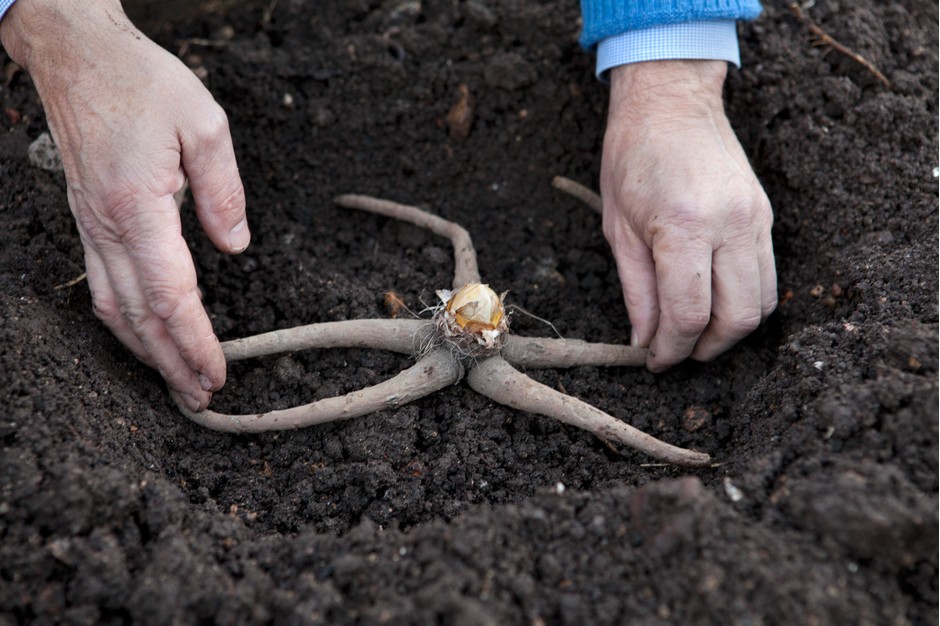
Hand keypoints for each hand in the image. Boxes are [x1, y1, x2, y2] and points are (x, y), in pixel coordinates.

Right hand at [1, 0, 249, 408]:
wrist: (78, 56)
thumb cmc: (143, 83)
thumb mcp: (205, 125)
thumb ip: (223, 191)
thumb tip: (235, 246)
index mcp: (137, 206)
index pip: (172, 295)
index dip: (196, 342)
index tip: (219, 374)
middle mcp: (106, 226)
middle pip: (141, 315)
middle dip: (172, 363)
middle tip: (202, 399)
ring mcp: (91, 226)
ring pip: (115, 308)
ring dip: (146, 352)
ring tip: (177, 382)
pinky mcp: (89, 221)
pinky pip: (103, 285)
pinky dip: (126, 322)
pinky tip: (144, 337)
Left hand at [601, 60, 775, 370]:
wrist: (671, 102)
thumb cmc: (632, 157)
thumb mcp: (618, 228)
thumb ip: (636, 291)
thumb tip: (644, 340)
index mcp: (684, 226)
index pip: (689, 314)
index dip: (672, 350)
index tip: (656, 361)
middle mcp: (730, 225)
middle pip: (737, 318)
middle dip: (706, 348)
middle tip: (678, 354)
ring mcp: (755, 220)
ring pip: (762, 303)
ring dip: (730, 330)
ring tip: (696, 334)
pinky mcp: (765, 216)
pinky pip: (767, 276)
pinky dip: (744, 301)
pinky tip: (714, 302)